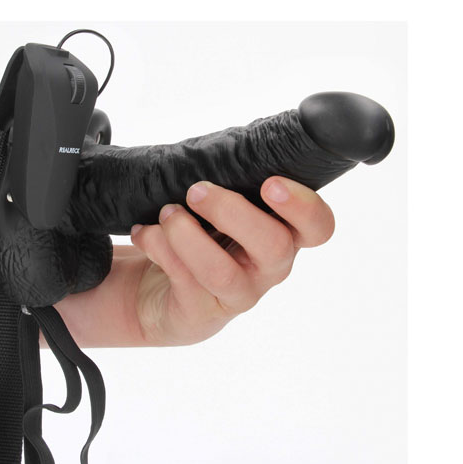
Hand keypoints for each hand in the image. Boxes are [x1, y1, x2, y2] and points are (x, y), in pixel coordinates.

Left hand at [126, 176, 334, 345]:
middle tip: (197, 191)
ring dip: (186, 235)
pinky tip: (144, 232)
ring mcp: (238, 294)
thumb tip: (215, 151)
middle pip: (274, 246)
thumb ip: (231, 184)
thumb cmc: (201, 237)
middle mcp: (268, 268)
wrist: (162, 293)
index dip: (304, 207)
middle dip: (232, 212)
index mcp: (284, 234)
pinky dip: (158, 246)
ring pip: (221, 271)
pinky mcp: (202, 311)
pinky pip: (183, 280)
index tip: (271, 183)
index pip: (318, 227)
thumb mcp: (222, 209)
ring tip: (166, 213)